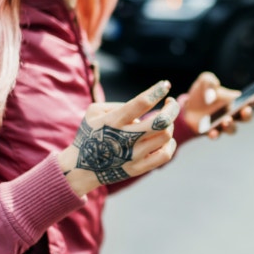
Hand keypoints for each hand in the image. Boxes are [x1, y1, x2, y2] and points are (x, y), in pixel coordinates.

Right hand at [58, 80, 179, 195]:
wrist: (81, 168)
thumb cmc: (91, 134)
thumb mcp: (94, 112)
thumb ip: (120, 105)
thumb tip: (144, 108)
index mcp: (113, 121)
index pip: (141, 103)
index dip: (156, 91)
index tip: (165, 85)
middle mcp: (125, 139)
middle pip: (162, 121)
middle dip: (172, 108)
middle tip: (170, 103)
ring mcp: (133, 155)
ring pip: (166, 136)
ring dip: (169, 125)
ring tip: (162, 121)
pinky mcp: (139, 168)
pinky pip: (166, 155)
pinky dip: (170, 143)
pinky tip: (165, 138)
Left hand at [182, 72, 253, 138]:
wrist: (186, 108)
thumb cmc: (201, 93)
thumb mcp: (204, 81)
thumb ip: (209, 81)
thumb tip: (212, 95)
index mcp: (236, 100)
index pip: (253, 99)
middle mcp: (233, 113)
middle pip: (246, 116)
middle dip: (248, 114)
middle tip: (246, 109)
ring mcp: (223, 124)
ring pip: (233, 129)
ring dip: (231, 125)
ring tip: (226, 120)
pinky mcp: (212, 132)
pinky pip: (217, 135)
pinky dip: (215, 134)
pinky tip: (212, 132)